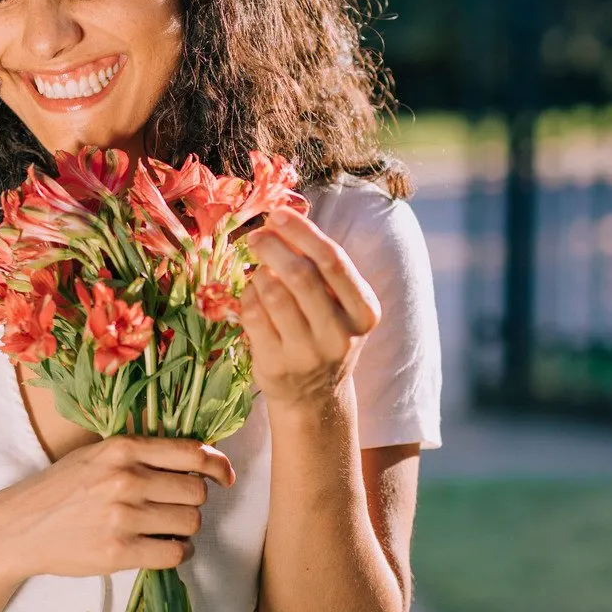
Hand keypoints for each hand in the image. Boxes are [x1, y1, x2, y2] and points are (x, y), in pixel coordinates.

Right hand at [0, 435, 234, 583]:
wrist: (19, 528)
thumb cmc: (61, 489)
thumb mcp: (97, 455)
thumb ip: (140, 453)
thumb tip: (197, 459)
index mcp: (122, 448)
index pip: (191, 452)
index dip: (217, 465)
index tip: (224, 476)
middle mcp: (125, 478)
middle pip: (197, 492)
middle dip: (193, 501)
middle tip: (174, 506)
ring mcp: (122, 517)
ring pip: (190, 523)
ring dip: (184, 528)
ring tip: (164, 528)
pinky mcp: (119, 552)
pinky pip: (174, 553)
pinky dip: (176, 552)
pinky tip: (161, 547)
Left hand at [241, 207, 380, 409]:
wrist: (315, 396)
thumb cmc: (323, 332)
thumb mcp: (338, 304)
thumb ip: (319, 267)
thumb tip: (282, 220)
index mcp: (364, 311)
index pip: (333, 261)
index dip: (302, 233)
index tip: (277, 215)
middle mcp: (340, 335)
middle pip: (301, 276)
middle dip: (274, 248)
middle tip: (257, 236)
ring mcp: (308, 354)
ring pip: (274, 294)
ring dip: (260, 274)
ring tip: (259, 271)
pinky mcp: (276, 366)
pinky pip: (253, 316)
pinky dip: (247, 297)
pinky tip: (251, 295)